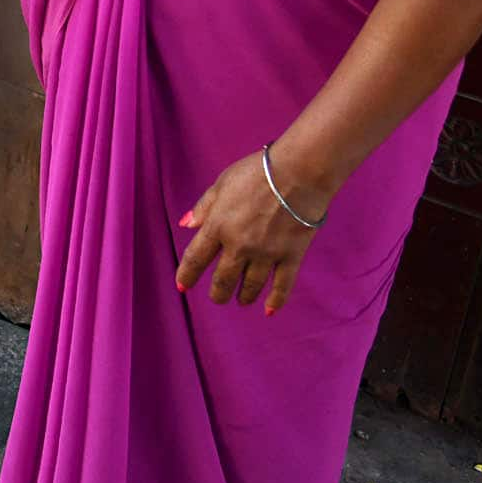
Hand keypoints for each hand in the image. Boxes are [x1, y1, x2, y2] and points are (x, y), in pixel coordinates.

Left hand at [174, 149, 330, 315]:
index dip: (187, 275)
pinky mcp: (291, 256)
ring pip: (250, 285)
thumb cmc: (257, 172)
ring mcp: (266, 253)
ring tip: (240, 300)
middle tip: (217, 297)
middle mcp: (239, 245)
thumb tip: (186, 225)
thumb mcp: (222, 183)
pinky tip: (269, 310)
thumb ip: (203, 207)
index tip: (182, 286)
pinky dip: (275, 300)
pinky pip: (282, 285)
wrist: (298, 172)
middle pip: (223, 279)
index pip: (196, 258)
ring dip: (243, 296)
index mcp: (218, 226)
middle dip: (218, 293)